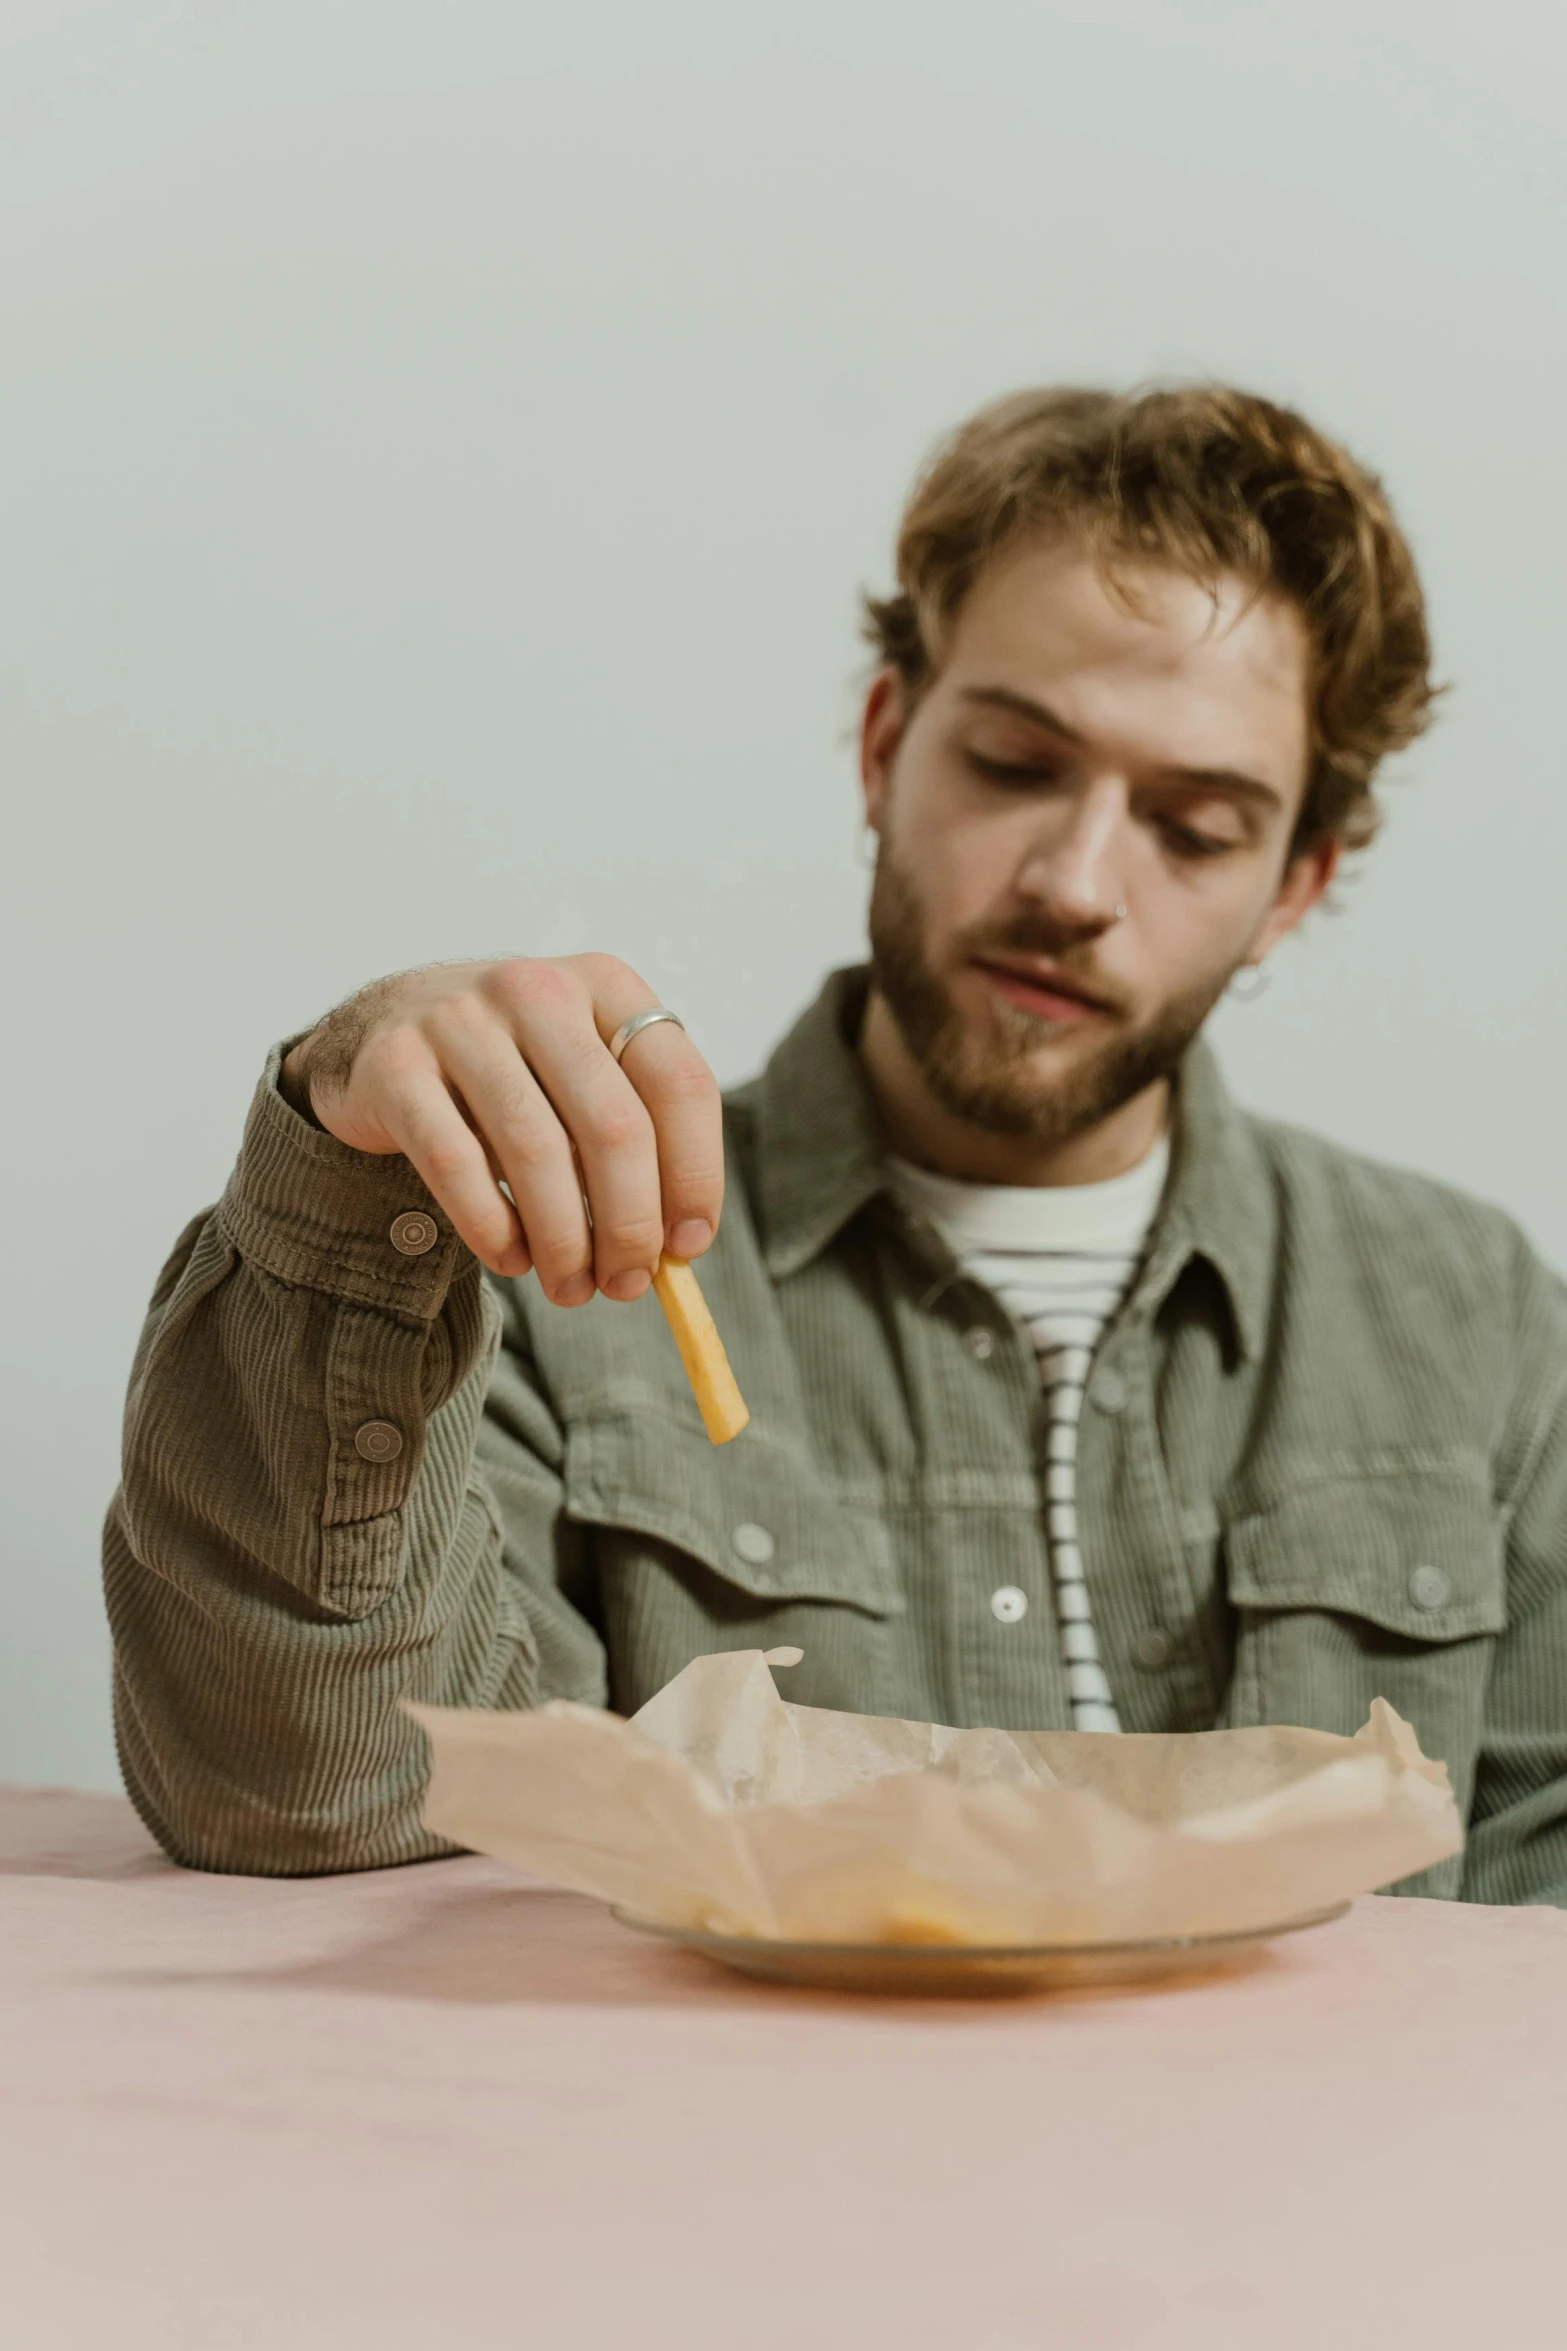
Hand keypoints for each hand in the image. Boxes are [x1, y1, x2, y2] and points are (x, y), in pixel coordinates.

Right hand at [281, 956, 722, 1302]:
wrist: (385, 1026)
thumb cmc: (515, 1068)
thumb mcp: (585, 1073)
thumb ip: (636, 1142)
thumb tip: (678, 1247)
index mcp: (606, 984)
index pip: (679, 1083)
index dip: (696, 1174)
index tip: (689, 1246)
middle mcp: (537, 989)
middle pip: (614, 1126)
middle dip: (630, 1225)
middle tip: (628, 1284)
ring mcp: (458, 1020)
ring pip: (536, 1150)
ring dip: (564, 1240)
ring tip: (571, 1286)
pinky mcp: (394, 1066)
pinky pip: (456, 1164)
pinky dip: (492, 1226)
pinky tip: (511, 1260)